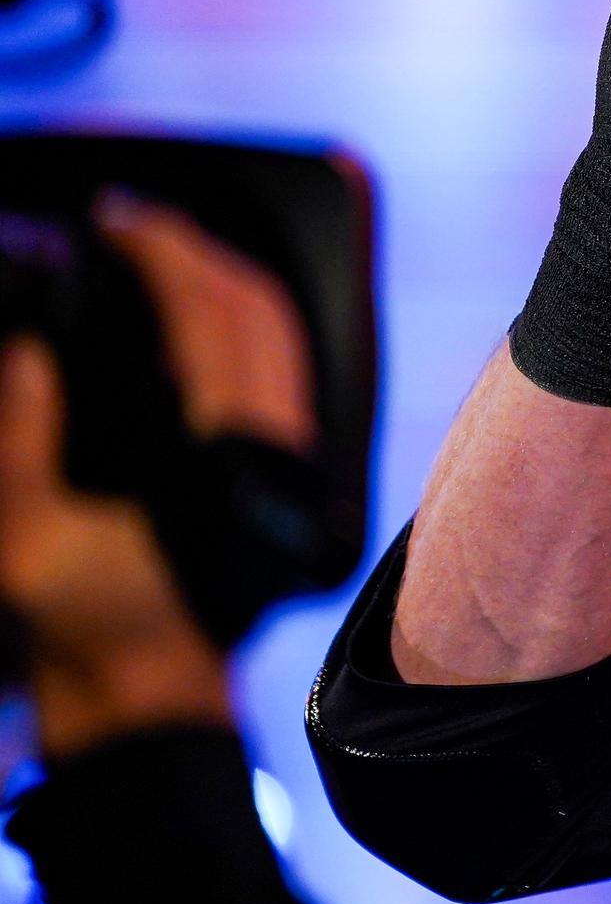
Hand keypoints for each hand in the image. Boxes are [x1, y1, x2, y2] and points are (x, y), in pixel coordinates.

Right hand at [0, 194, 313, 754]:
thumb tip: (29, 351)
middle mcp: (274, 446)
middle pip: (257, 311)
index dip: (165, 253)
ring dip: (224, 280)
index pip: (211, 318)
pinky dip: (244, 321)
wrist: (148, 686)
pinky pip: (282, 368)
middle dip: (198, 251)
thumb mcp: (24, 538)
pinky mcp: (287, 469)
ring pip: (279, 335)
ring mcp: (291, 456)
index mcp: (220, 454)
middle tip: (131, 220)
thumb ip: (19, 441)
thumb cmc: (84, 620)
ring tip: (158, 249)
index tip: (117, 218)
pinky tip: (195, 310)